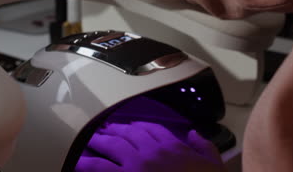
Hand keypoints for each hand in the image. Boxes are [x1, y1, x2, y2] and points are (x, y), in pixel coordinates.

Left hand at [75, 122, 225, 171]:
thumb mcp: (214, 164)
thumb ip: (205, 147)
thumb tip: (194, 134)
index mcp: (172, 147)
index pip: (152, 129)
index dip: (139, 126)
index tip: (131, 126)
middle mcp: (151, 152)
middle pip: (128, 134)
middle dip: (114, 130)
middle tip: (104, 129)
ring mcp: (135, 165)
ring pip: (111, 146)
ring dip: (99, 142)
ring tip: (88, 140)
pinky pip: (100, 168)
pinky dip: (88, 164)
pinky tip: (78, 162)